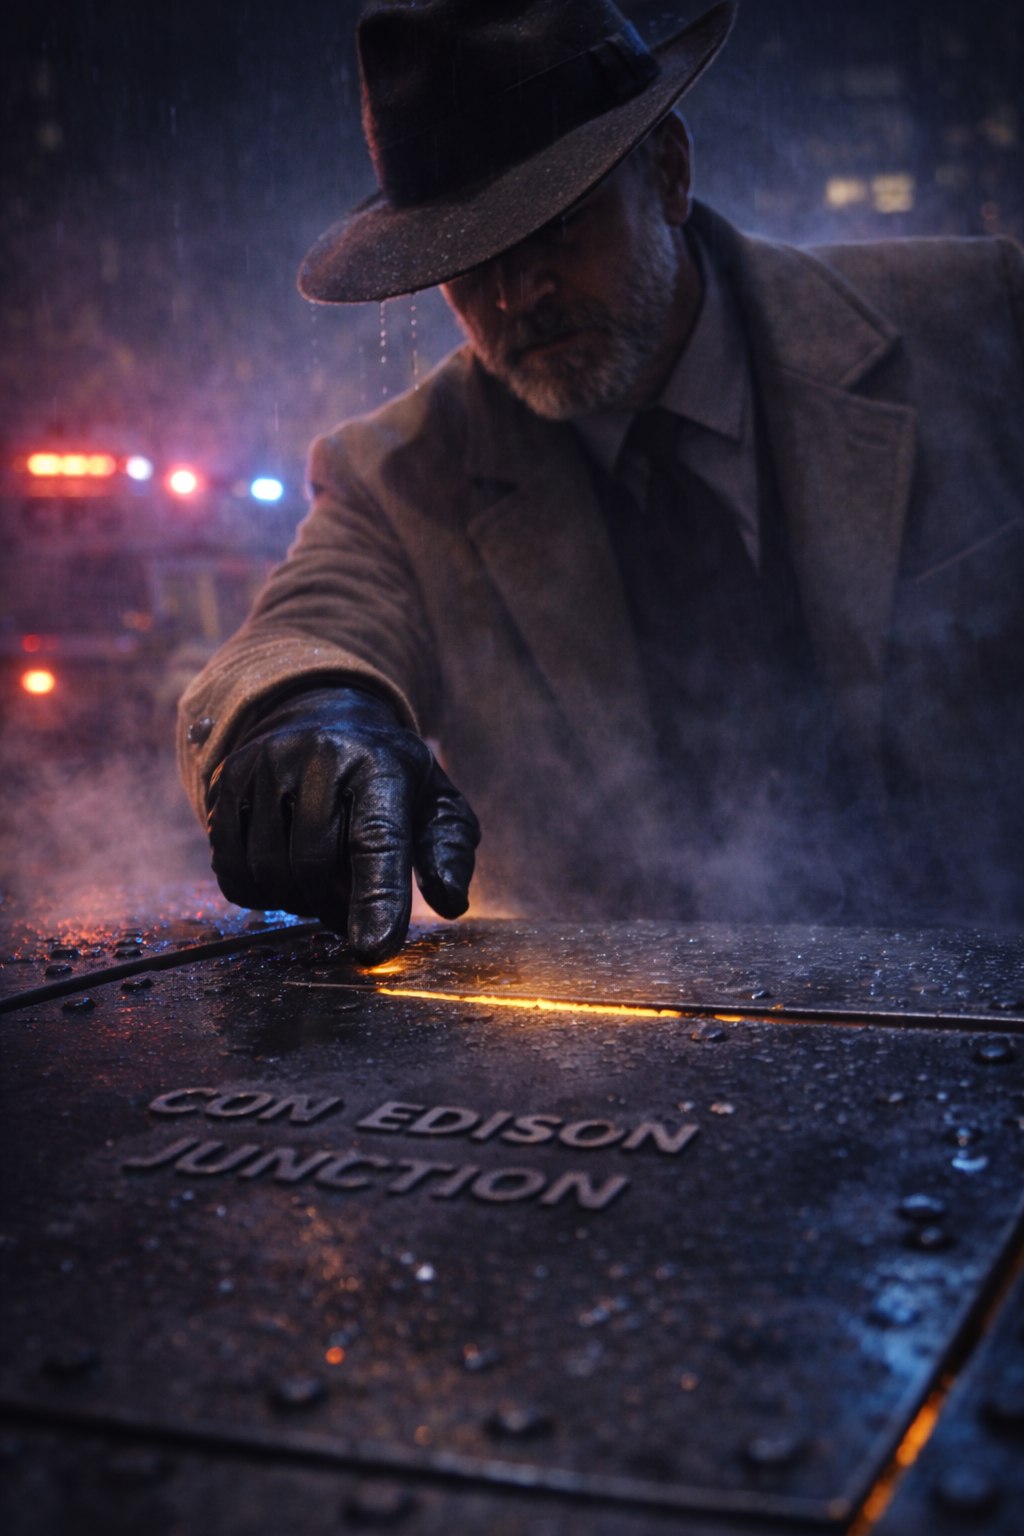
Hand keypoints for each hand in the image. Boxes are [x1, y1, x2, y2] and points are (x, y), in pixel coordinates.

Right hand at [206, 687, 479, 962]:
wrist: (324, 716)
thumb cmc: (387, 776)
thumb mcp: (435, 802)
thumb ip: (450, 850)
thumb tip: (450, 902)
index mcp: (380, 763)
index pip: (376, 840)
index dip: (376, 899)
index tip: (373, 949)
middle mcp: (316, 754)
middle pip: (313, 865)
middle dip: (334, 909)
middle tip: (351, 915)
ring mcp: (263, 764)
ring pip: (268, 871)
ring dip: (296, 902)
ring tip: (321, 889)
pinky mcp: (225, 780)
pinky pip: (232, 869)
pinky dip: (260, 892)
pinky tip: (285, 876)